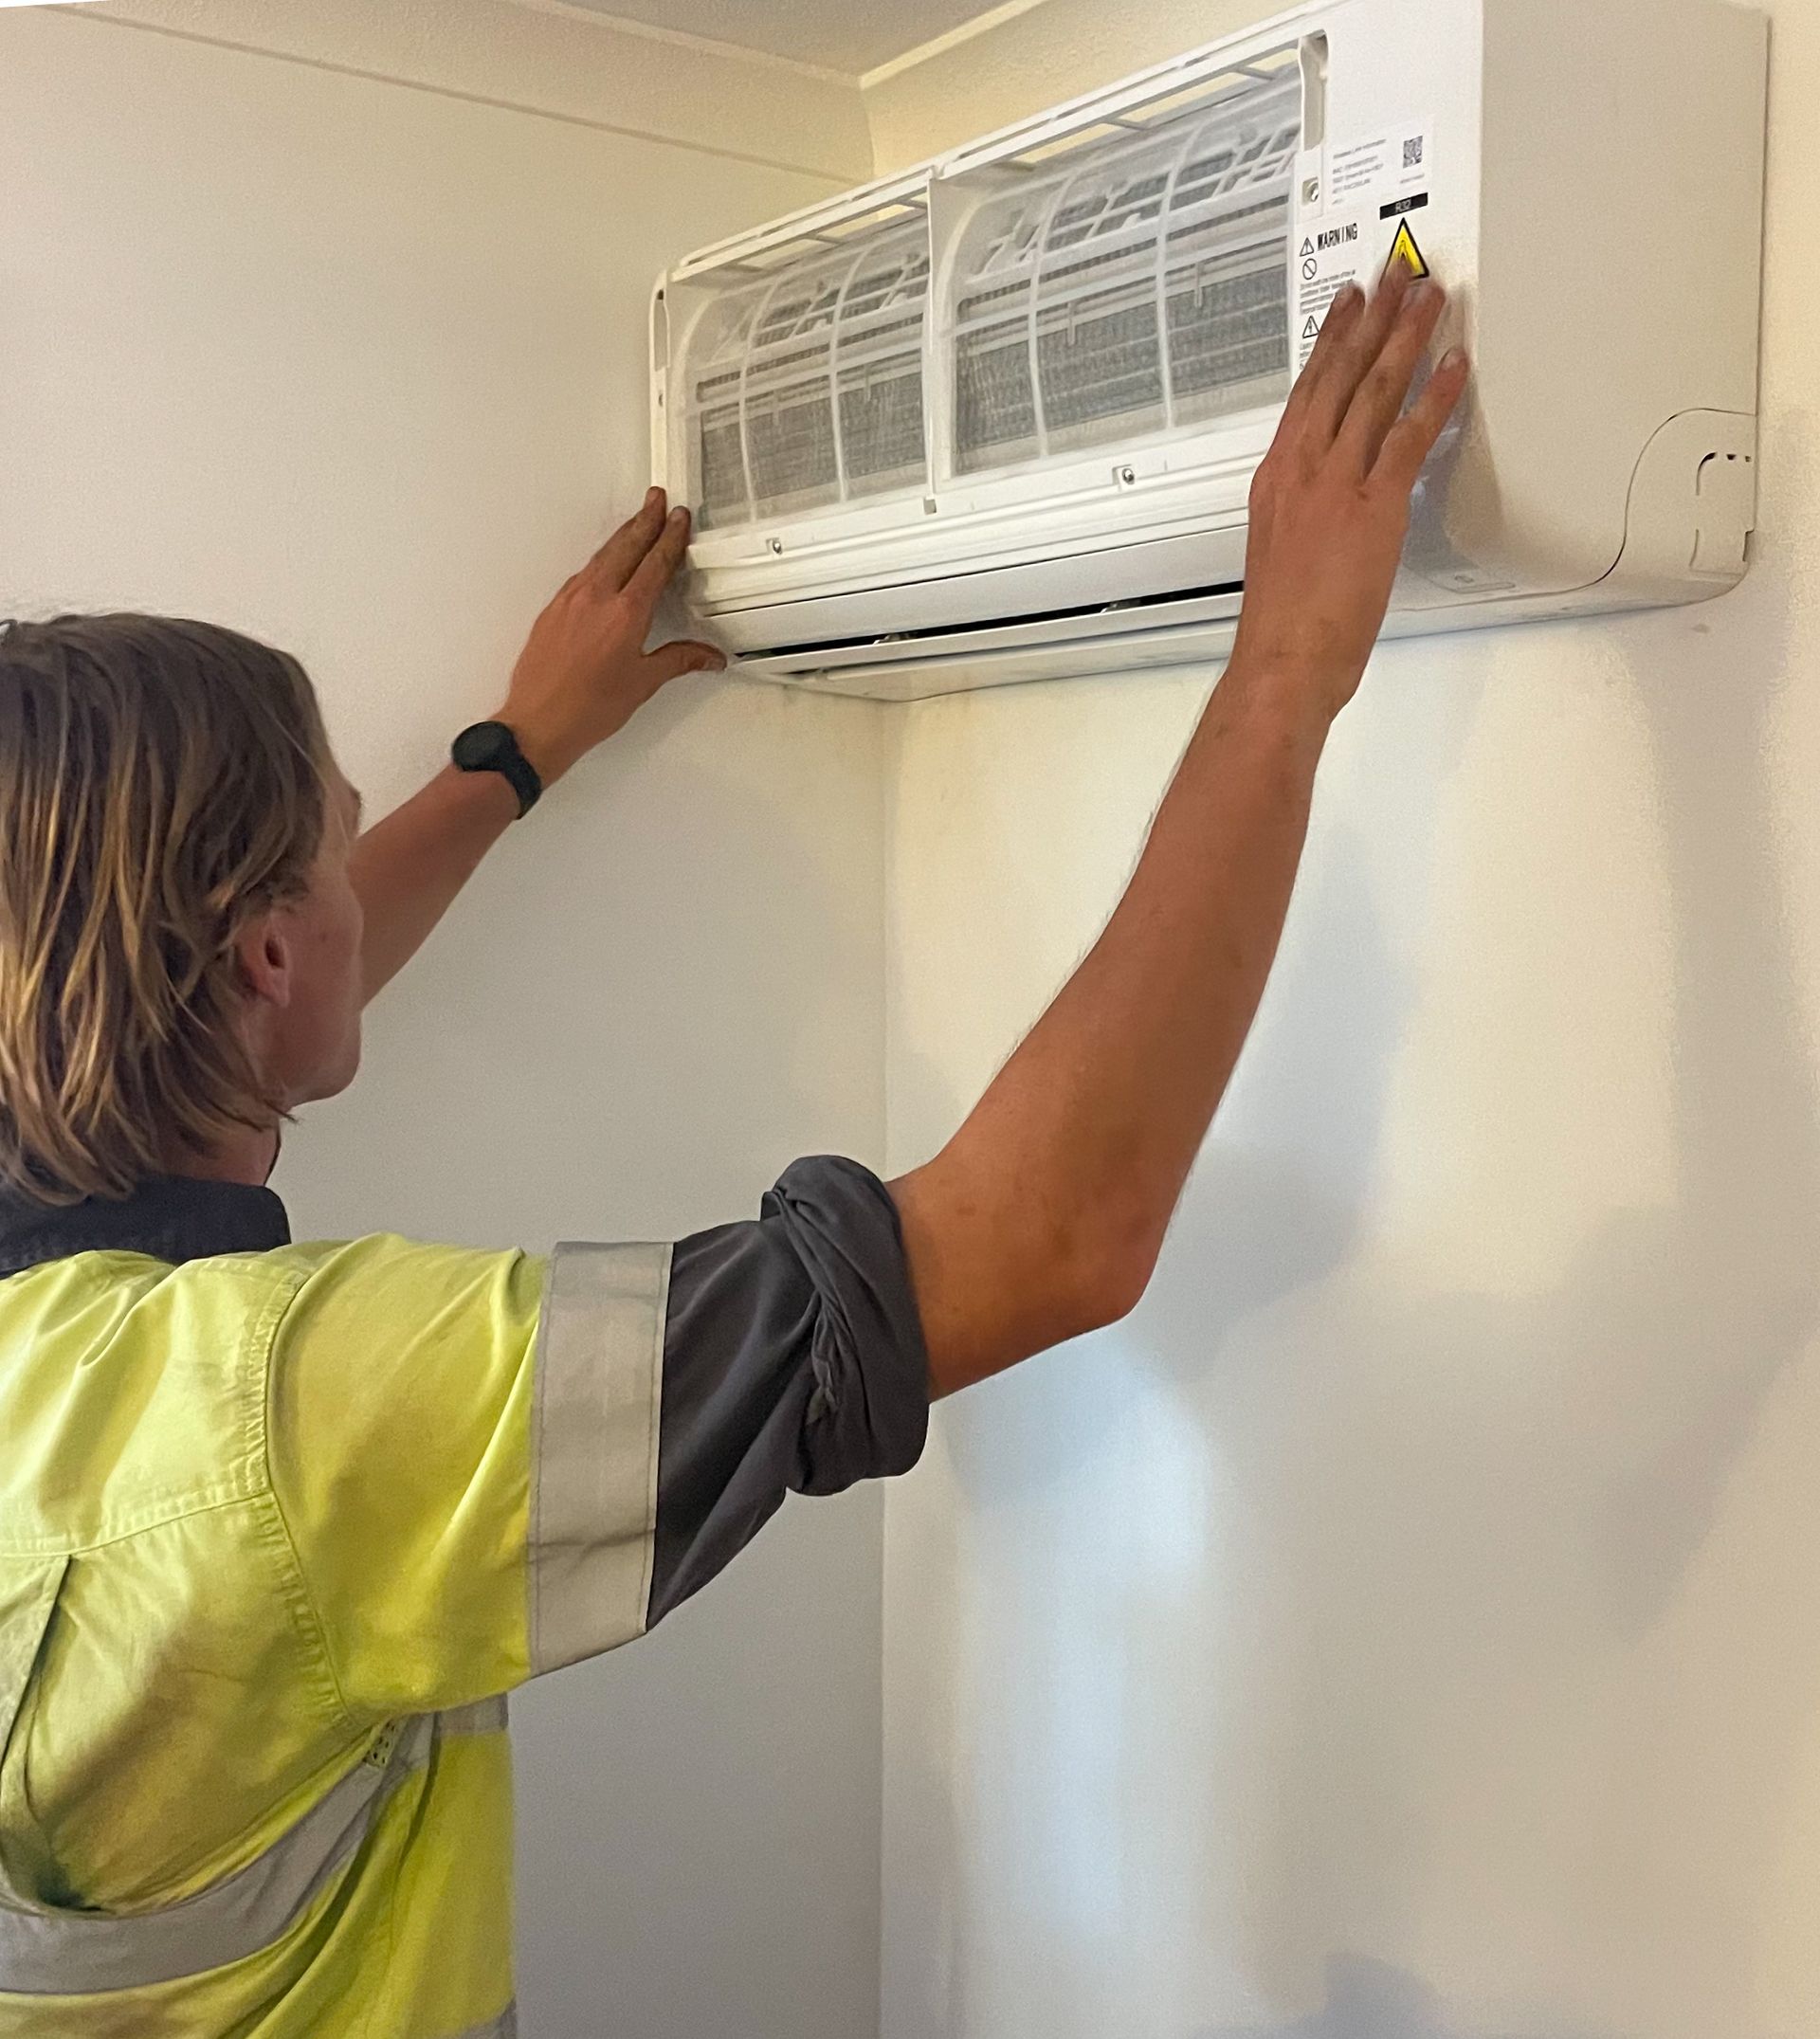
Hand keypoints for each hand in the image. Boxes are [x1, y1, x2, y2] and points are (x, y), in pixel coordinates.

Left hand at [498, 489, 725, 784]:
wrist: (539, 722)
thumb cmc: (586, 709)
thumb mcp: (642, 683)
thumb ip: (678, 661)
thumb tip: (707, 656)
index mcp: (626, 614)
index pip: (655, 563)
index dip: (670, 538)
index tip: (679, 519)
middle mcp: (597, 598)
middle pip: (627, 546)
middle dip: (645, 520)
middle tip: (657, 499)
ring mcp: (571, 600)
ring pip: (602, 555)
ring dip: (622, 535)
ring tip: (636, 521)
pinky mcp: (553, 609)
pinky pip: (582, 573)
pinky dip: (600, 559)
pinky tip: (605, 561)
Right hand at [1229, 265, 1469, 721]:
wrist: (1281, 659)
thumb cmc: (1283, 624)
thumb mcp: (1283, 553)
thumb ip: (1306, 513)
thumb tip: (1329, 504)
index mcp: (1277, 477)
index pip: (1307, 391)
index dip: (1331, 341)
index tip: (1348, 305)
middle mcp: (1304, 468)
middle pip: (1342, 374)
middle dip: (1372, 317)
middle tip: (1395, 273)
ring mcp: (1338, 483)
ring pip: (1375, 391)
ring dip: (1407, 337)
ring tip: (1429, 297)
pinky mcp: (1374, 506)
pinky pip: (1410, 437)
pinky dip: (1435, 397)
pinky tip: (1455, 366)